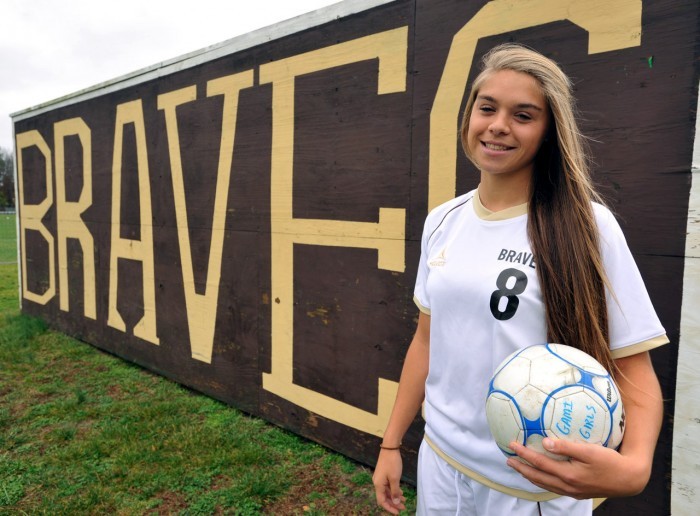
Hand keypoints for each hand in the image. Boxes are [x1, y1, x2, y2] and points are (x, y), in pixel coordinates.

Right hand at [372, 449, 405, 513]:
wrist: (389, 448)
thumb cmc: (392, 463)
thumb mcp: (395, 479)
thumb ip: (394, 492)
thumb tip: (395, 503)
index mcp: (378, 485)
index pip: (381, 501)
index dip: (389, 508)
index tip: (397, 512)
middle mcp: (377, 482)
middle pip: (384, 497)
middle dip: (393, 503)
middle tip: (403, 507)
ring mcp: (380, 478)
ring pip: (387, 491)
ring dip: (394, 497)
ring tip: (404, 500)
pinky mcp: (383, 474)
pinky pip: (388, 486)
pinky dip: (394, 490)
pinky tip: (401, 492)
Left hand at [507, 438, 650, 498]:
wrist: (628, 479)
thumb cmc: (610, 461)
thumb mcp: (589, 450)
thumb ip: (567, 447)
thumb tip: (545, 443)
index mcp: (568, 475)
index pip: (539, 463)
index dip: (524, 454)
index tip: (512, 444)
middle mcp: (567, 485)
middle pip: (537, 477)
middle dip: (521, 468)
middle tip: (508, 459)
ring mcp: (572, 491)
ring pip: (544, 484)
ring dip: (529, 476)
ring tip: (519, 467)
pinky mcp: (577, 492)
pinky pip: (553, 487)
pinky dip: (542, 480)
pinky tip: (540, 475)